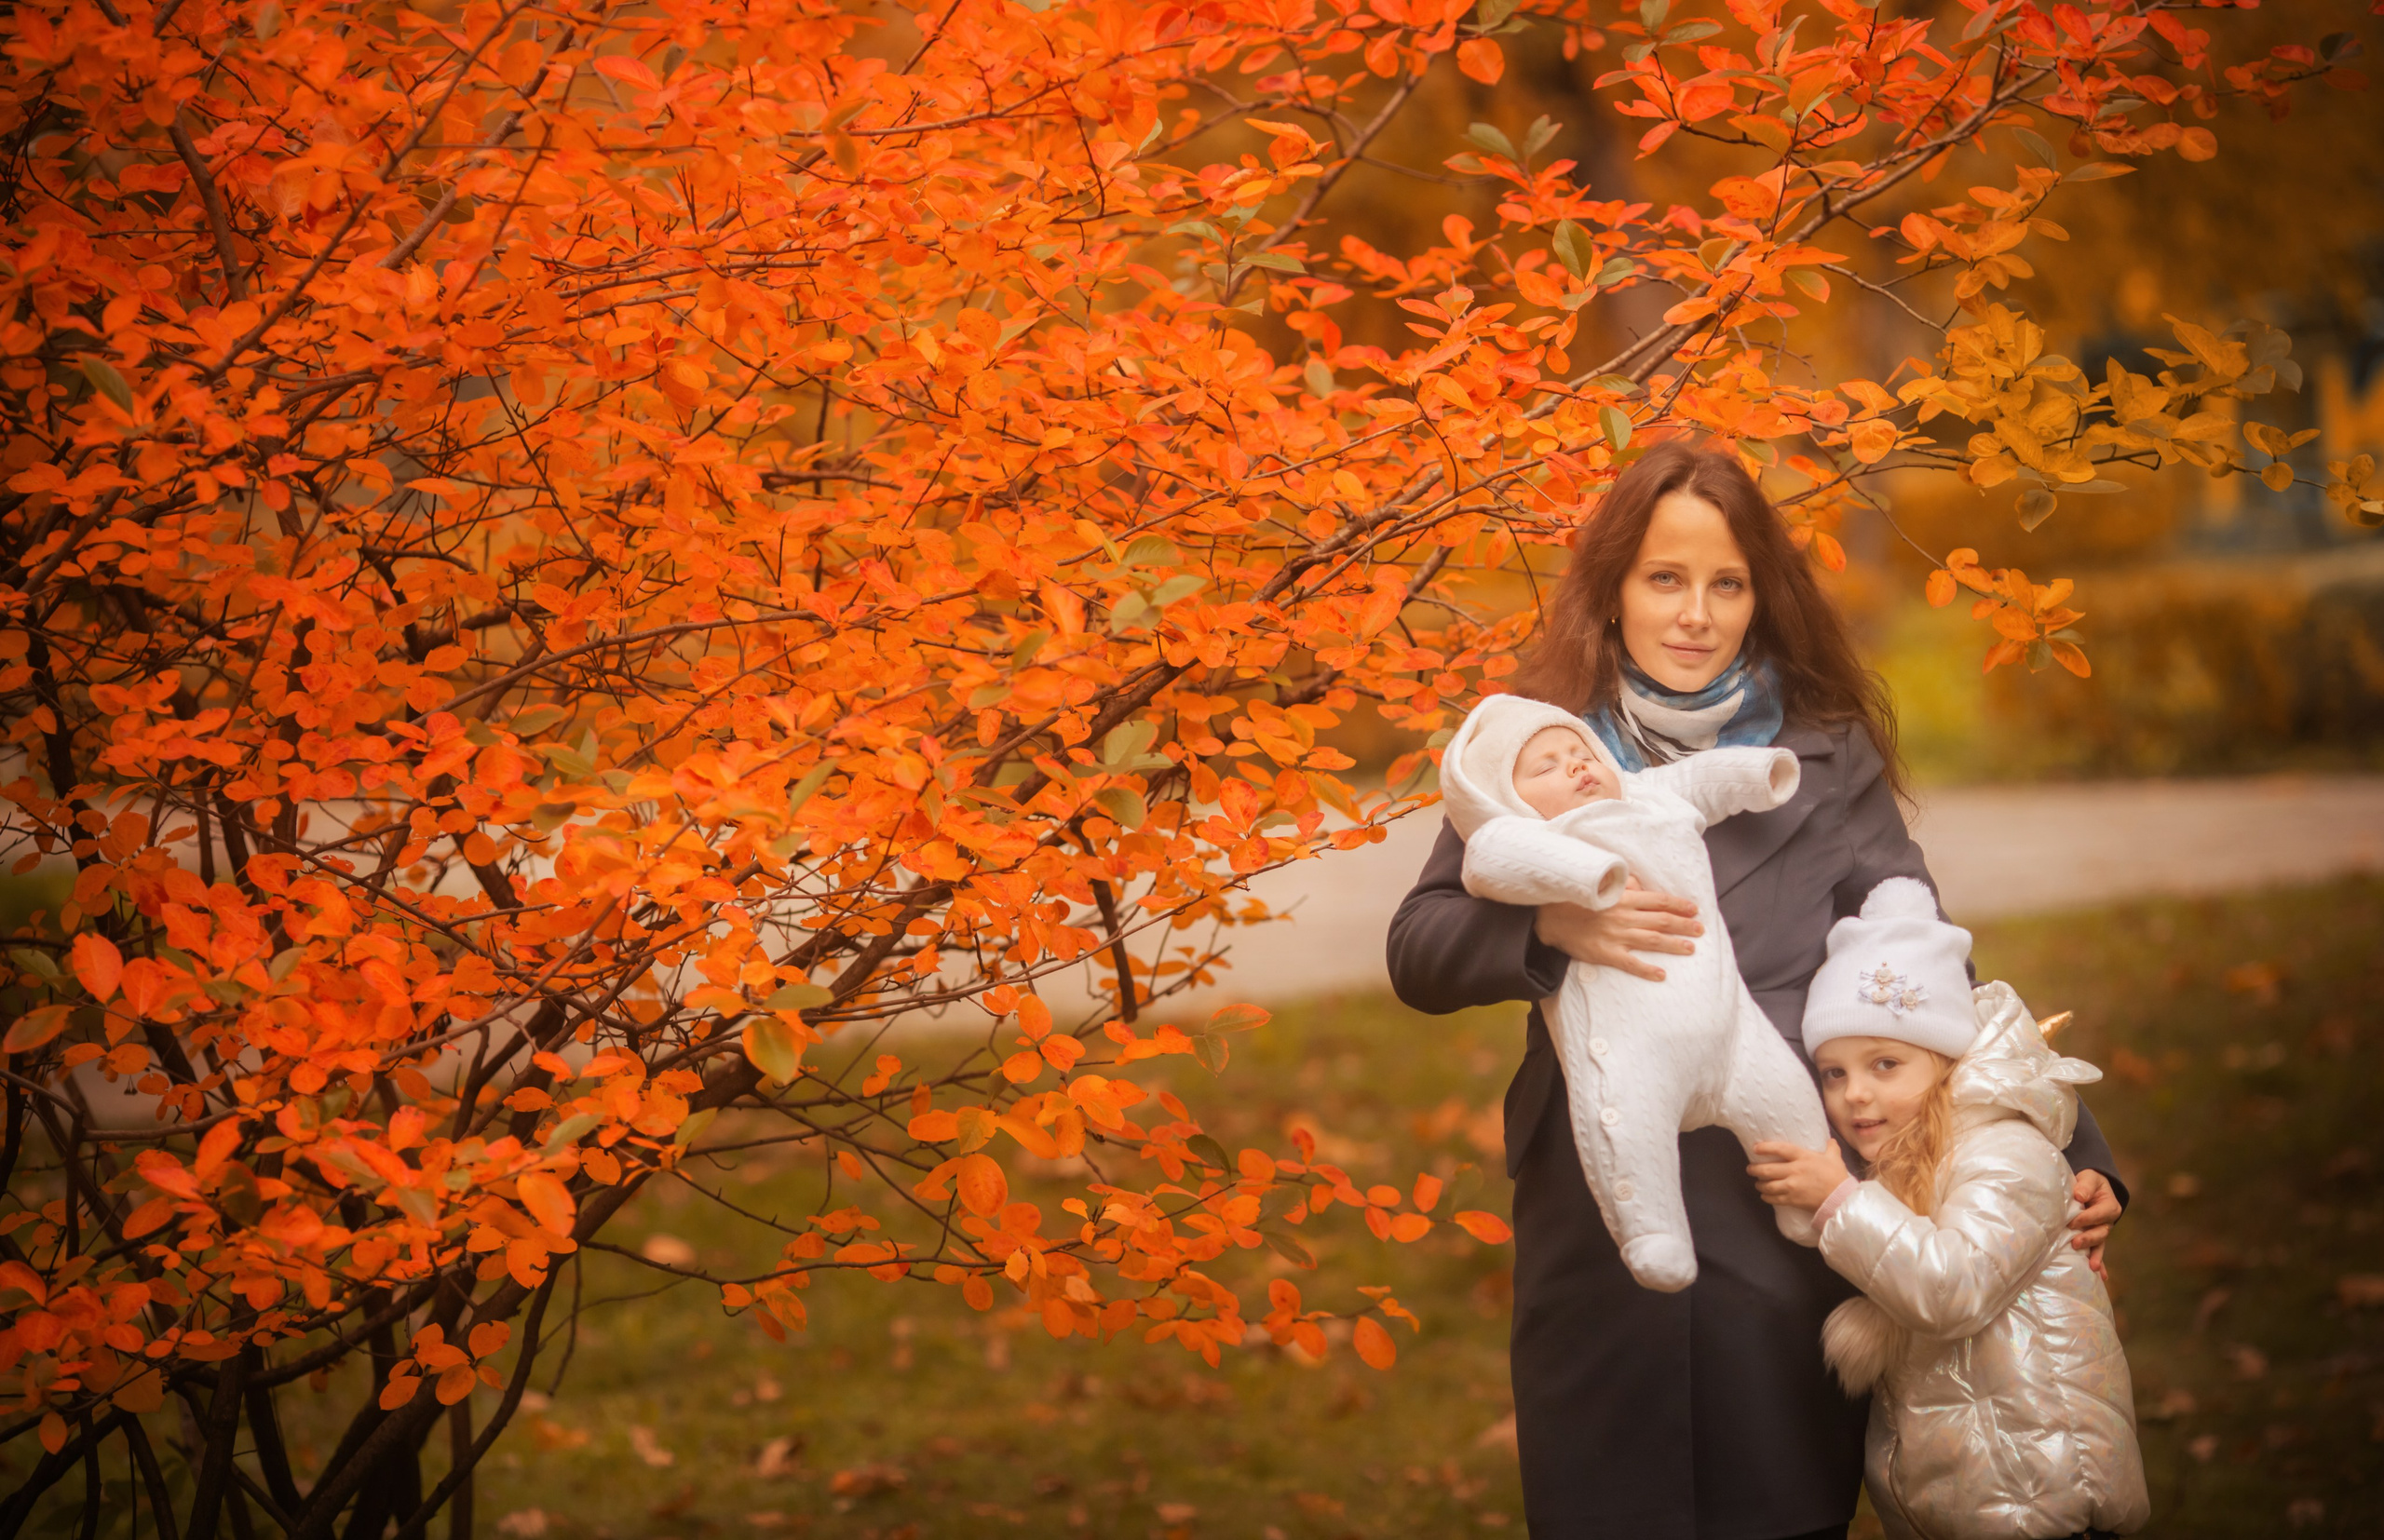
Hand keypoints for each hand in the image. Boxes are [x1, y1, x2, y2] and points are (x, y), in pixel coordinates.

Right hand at [1533, 878, 1701, 981]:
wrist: (1550, 919)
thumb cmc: (1575, 902)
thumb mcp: (1600, 888)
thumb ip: (1622, 886)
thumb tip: (1640, 884)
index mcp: (1623, 899)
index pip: (1658, 900)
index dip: (1678, 904)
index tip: (1694, 908)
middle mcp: (1623, 916)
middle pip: (1661, 920)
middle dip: (1684, 924)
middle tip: (1700, 929)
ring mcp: (1616, 936)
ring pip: (1652, 940)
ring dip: (1674, 944)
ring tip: (1691, 948)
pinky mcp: (1606, 953)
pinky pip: (1631, 963)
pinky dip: (1647, 969)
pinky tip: (1662, 974)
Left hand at [1747, 1139, 1851, 1211]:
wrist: (1841, 1199)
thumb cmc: (1837, 1177)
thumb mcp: (1834, 1158)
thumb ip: (1831, 1148)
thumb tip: (1830, 1141)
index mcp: (1803, 1157)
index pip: (1779, 1149)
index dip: (1765, 1148)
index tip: (1755, 1148)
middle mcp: (1794, 1171)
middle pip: (1767, 1169)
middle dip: (1755, 1169)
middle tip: (1750, 1169)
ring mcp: (1791, 1186)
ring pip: (1767, 1185)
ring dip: (1759, 1184)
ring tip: (1757, 1183)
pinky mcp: (1792, 1200)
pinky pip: (1773, 1199)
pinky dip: (1766, 1197)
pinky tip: (1765, 1195)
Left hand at [2070, 1169, 2121, 1277]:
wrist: (2090, 1188)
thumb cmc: (2089, 1182)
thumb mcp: (2089, 1178)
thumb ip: (2085, 1186)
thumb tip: (2079, 1196)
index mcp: (2110, 1206)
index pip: (2098, 1214)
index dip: (2086, 1218)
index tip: (2072, 1222)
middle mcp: (2108, 1221)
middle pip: (2100, 1232)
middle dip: (2088, 1238)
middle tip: (2075, 1243)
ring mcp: (2102, 1231)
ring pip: (2099, 1244)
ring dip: (2095, 1255)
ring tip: (2091, 1266)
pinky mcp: (2095, 1239)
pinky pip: (2098, 1252)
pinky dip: (2100, 1263)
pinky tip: (2101, 1276)